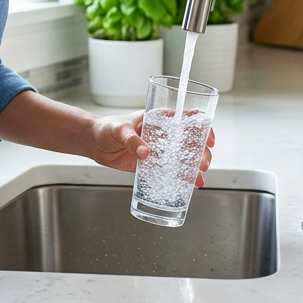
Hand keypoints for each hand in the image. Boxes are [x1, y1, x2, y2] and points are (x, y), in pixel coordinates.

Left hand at [91, 111, 214, 186]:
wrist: (94, 143)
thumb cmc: (106, 128)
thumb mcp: (119, 130)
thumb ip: (131, 140)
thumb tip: (145, 153)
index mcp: (158, 119)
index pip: (186, 119)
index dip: (202, 127)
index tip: (208, 138)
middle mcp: (163, 134)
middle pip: (190, 141)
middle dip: (201, 152)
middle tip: (202, 164)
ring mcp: (160, 150)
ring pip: (185, 158)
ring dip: (195, 166)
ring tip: (199, 177)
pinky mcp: (153, 164)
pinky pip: (172, 171)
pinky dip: (184, 177)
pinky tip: (192, 184)